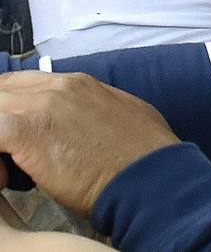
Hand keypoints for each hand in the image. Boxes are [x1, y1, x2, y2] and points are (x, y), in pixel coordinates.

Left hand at [0, 71, 179, 217]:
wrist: (150, 173)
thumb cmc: (144, 152)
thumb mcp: (123, 112)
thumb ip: (93, 108)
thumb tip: (79, 120)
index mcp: (78, 83)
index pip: (21, 83)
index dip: (9, 103)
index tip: (12, 126)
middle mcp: (58, 87)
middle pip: (2, 91)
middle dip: (1, 116)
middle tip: (10, 146)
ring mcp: (41, 107)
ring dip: (0, 131)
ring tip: (9, 160)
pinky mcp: (27, 133)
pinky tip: (7, 171)